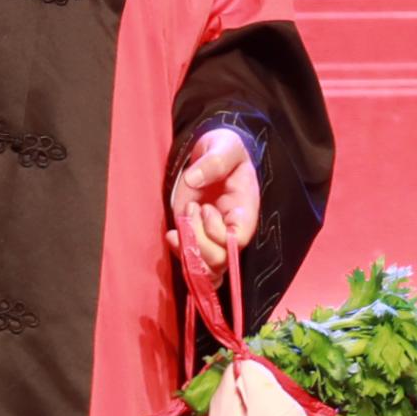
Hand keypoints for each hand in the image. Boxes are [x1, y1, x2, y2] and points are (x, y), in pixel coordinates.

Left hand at [168, 128, 261, 277]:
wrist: (212, 153)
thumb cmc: (223, 148)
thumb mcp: (224, 146)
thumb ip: (215, 160)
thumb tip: (194, 180)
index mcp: (245, 210)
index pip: (238, 239)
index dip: (218, 233)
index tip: (204, 208)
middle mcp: (231, 230)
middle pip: (220, 260)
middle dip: (198, 241)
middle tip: (190, 209)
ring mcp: (213, 237)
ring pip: (208, 269)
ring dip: (188, 251)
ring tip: (177, 226)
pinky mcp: (197, 238)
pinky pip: (195, 265)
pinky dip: (182, 257)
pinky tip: (171, 236)